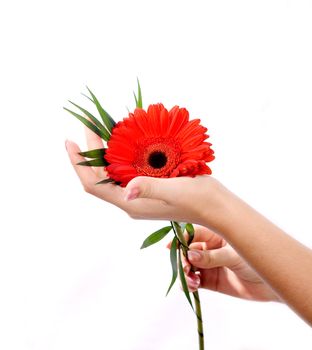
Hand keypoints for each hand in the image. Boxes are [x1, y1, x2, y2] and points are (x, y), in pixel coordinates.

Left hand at [66, 129, 225, 225]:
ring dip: (105, 152)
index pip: (94, 185)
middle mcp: (131, 200)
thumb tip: (127, 190)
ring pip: (113, 173)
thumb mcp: (175, 191)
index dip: (79, 164)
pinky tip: (125, 141)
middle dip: (91, 153)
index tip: (71, 141)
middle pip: (100, 176)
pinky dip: (122, 155)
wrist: (216, 207)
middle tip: (90, 126)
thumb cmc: (199, 200)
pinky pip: (127, 171)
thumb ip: (150, 188)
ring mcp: (140, 195)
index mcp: (132, 203)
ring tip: (102, 130)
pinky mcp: (150, 188)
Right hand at [180, 225, 279, 301]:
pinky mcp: (211, 281)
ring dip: (184, 272)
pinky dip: (189, 284)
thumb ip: (211, 256)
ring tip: (190, 280)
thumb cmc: (257, 260)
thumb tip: (190, 255)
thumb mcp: (234, 255)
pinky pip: (195, 281)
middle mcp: (210, 248)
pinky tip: (192, 286)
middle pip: (188, 250)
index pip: (193, 233)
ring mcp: (210, 264)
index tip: (170, 246)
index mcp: (216, 235)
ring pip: (189, 266)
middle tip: (185, 268)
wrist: (272, 284)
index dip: (181, 238)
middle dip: (182, 259)